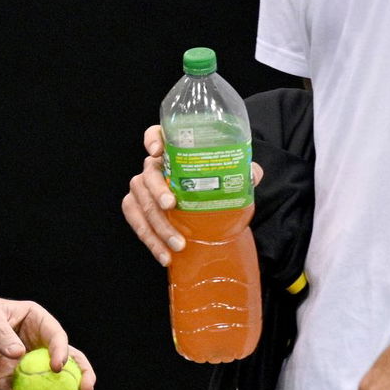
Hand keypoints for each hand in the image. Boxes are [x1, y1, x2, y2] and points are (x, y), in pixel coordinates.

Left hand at [0, 289, 95, 389]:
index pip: (56, 336)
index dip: (62, 351)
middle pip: (64, 361)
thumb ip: (2, 333)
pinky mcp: (3, 377)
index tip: (58, 367)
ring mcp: (21, 363)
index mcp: (36, 321)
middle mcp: (34, 343)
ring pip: (43, 384)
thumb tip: (19, 354)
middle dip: (79, 377)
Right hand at [121, 125, 264, 265]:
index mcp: (171, 151)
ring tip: (177, 244)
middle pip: (147, 173)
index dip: (152, 139)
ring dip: (157, 225)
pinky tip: (164, 255)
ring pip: (139, 201)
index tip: (158, 150)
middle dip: (157, 190)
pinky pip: (136, 222)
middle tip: (171, 206)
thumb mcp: (229, 173)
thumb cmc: (213, 182)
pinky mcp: (137, 209)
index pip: (155, 134)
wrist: (204, 202)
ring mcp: (142, 188)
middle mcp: (153, 166)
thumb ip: (241, 171)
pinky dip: (149, 240)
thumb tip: (253, 174)